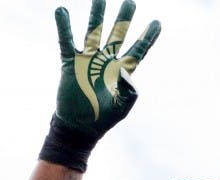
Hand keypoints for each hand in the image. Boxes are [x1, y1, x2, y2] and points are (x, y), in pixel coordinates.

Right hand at [54, 0, 160, 137]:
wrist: (79, 127)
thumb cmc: (102, 119)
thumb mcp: (122, 108)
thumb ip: (130, 91)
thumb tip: (127, 71)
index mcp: (121, 71)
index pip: (138, 50)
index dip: (148, 37)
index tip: (157, 23)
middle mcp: (106, 61)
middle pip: (117, 34)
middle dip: (124, 18)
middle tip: (130, 2)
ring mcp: (88, 60)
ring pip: (94, 32)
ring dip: (97, 15)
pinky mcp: (71, 63)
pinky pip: (66, 41)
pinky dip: (64, 26)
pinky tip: (62, 11)